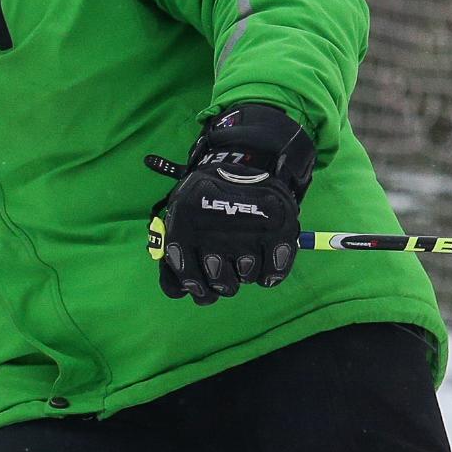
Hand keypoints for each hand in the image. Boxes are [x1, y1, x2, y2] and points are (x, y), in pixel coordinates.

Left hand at [150, 102, 315, 304]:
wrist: (248, 159)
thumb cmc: (210, 197)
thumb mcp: (183, 215)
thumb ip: (175, 254)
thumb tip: (179, 292)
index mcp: (185, 229)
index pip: (187, 279)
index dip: (196, 285)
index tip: (202, 281)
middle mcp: (213, 233)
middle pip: (220, 283)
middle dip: (223, 280)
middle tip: (228, 263)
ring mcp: (246, 234)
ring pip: (245, 279)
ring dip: (246, 272)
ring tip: (246, 251)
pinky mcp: (276, 233)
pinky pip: (272, 274)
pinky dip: (271, 273)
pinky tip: (266, 260)